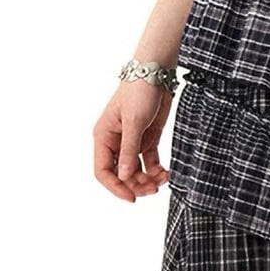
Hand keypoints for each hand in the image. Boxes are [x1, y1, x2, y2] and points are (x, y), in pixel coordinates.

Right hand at [94, 77, 173, 201]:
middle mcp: (115, 142)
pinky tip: (166, 173)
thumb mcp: (134, 121)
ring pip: (136, 171)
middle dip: (136, 184)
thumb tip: (125, 176)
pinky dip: (156, 170)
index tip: (132, 197)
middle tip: (153, 188)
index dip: (115, 187)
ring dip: (147, 179)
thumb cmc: (139, 91)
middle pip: (121, 174)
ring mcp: (131, 142)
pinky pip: (149, 162)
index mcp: (104, 137)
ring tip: (163, 180)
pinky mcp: (147, 139)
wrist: (156, 73)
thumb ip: (130, 150)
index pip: (103, 171)